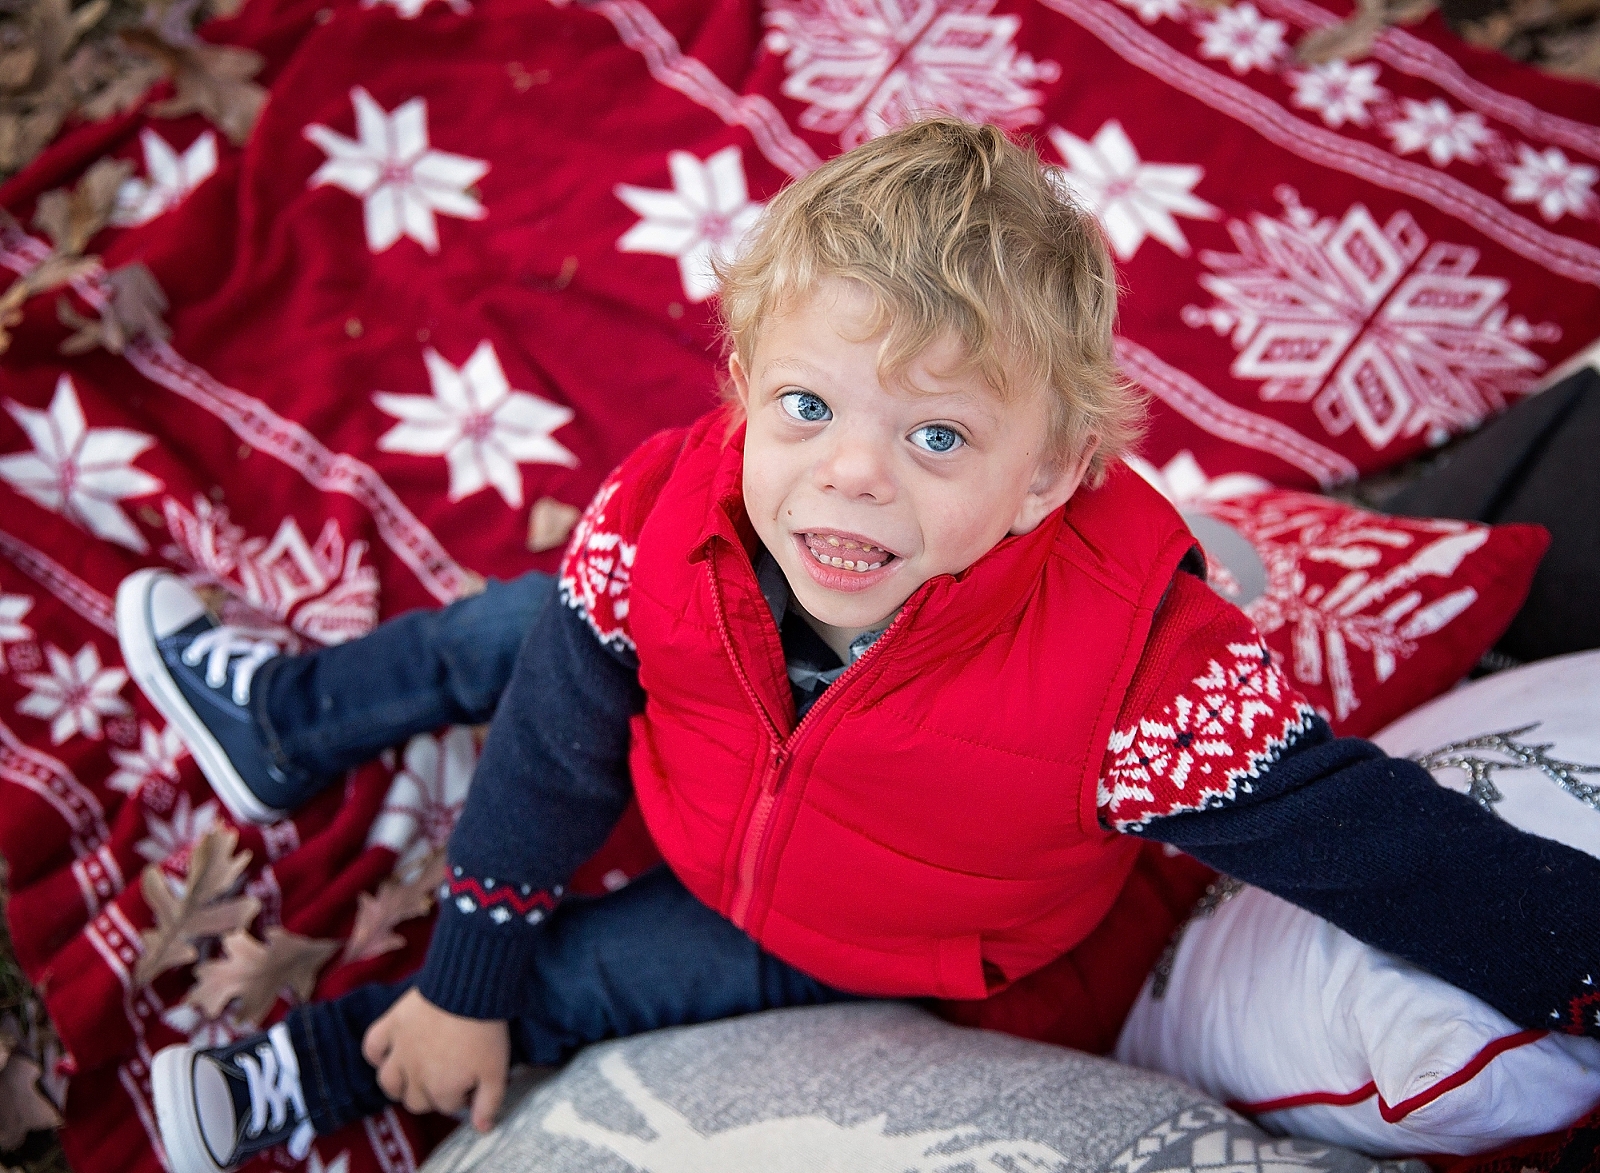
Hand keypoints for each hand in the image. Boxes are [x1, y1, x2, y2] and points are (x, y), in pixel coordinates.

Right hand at [362, 988, 509, 1130]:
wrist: (468, 988)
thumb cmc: (484, 1031)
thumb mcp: (496, 1071)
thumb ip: (489, 1103)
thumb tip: (482, 1129)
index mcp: (441, 1089)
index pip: (448, 1105)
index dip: (463, 1094)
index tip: (474, 1078)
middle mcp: (415, 1076)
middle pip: (416, 1100)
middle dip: (432, 1093)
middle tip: (447, 1074)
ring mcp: (399, 1051)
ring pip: (388, 1082)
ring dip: (400, 1084)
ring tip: (414, 1075)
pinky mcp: (390, 1026)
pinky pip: (372, 1047)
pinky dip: (376, 1054)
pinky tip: (388, 1054)